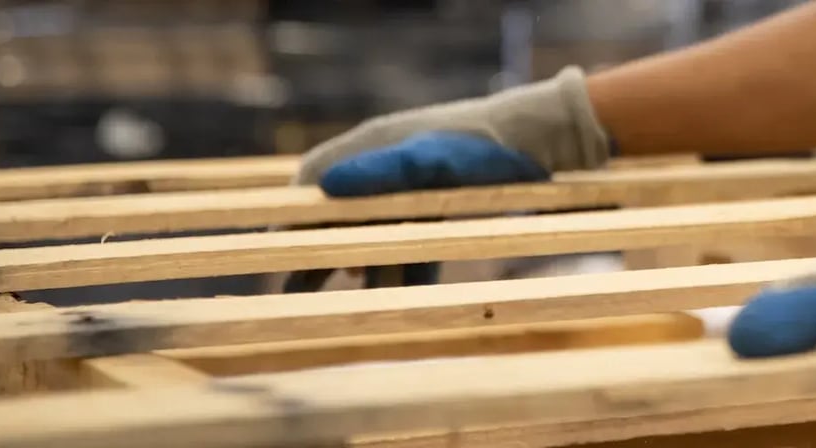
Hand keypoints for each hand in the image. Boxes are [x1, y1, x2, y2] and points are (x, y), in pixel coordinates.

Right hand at [286, 67, 611, 288]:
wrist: (542, 145)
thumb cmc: (482, 147)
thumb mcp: (430, 159)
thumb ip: (380, 173)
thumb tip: (324, 186)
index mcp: (373, 149)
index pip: (315, 182)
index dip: (292, 216)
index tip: (272, 248)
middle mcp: (387, 171)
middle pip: (342, 216)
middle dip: (320, 252)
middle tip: (292, 288)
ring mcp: (415, 192)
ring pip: (378, 236)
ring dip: (364, 267)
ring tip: (341, 302)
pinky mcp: (442, 210)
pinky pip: (415, 245)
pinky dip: (406, 270)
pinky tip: (399, 297)